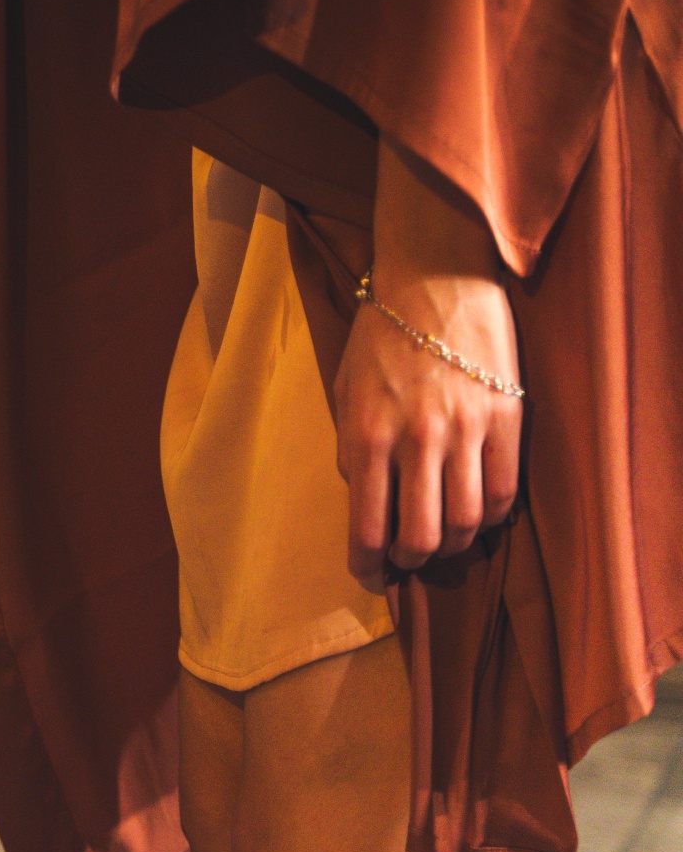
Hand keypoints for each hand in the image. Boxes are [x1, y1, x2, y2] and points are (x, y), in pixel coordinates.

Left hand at [334, 271, 521, 584]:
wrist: (435, 278)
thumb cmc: (380, 334)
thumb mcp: (345, 392)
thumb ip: (352, 448)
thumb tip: (364, 495)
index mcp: (366, 436)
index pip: (366, 527)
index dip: (367, 564)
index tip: (369, 574)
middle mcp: (415, 441)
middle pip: (421, 537)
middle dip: (411, 561)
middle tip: (408, 560)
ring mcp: (466, 432)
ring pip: (466, 522)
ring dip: (453, 545)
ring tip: (444, 542)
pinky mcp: (507, 419)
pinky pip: (505, 491)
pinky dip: (492, 516)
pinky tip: (480, 514)